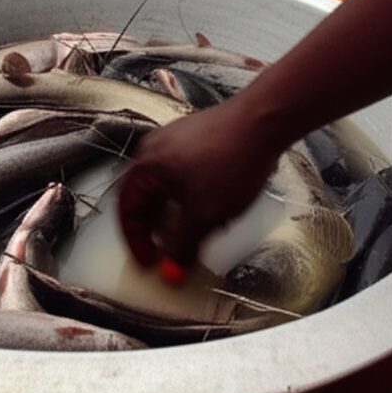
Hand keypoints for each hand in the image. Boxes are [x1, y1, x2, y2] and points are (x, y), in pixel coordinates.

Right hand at [117, 93, 283, 271]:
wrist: (264, 121)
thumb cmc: (232, 159)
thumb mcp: (205, 215)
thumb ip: (182, 246)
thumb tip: (170, 271)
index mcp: (146, 165)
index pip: (127, 209)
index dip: (136, 241)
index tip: (150, 262)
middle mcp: (155, 148)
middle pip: (144, 196)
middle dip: (155, 227)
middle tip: (168, 250)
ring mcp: (175, 138)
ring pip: (165, 184)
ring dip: (173, 211)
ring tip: (192, 230)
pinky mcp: (197, 135)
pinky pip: (182, 171)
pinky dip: (187, 194)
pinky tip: (210, 204)